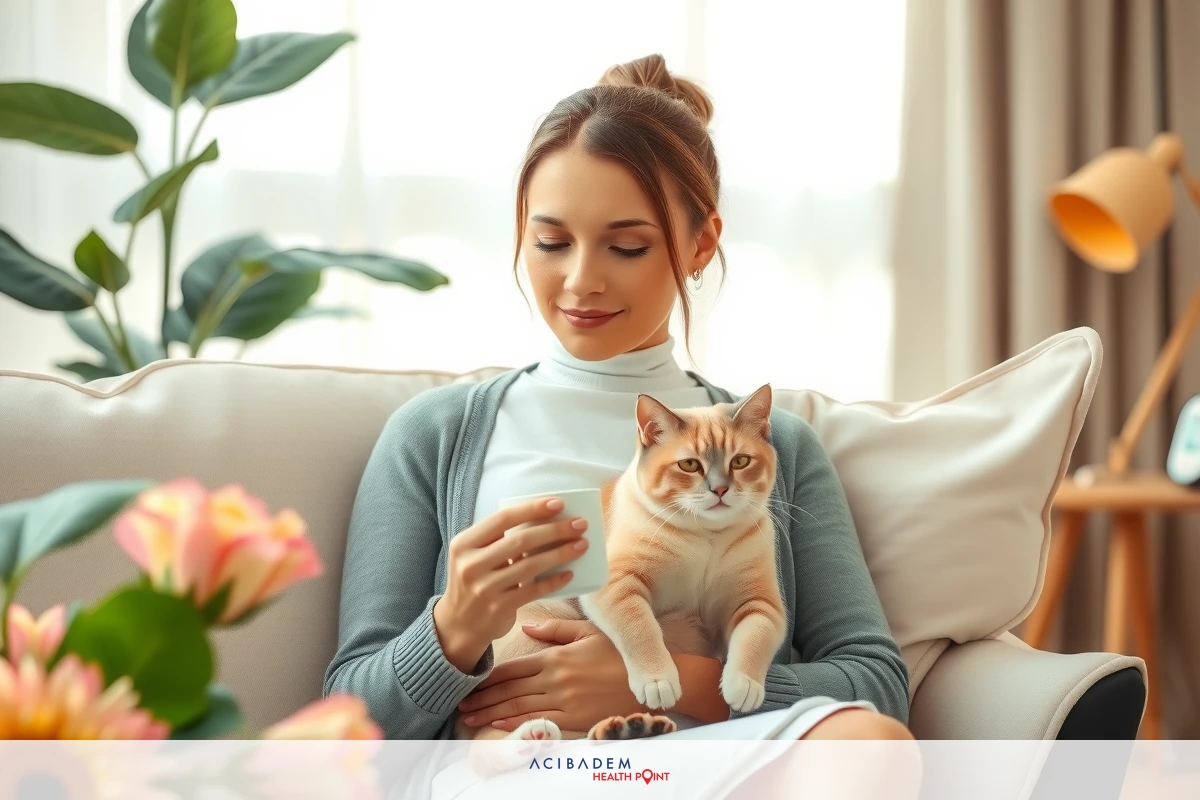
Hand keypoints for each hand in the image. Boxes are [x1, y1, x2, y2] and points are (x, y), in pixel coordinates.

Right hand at [432, 498, 590, 672]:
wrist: (458, 625)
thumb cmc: (473, 582)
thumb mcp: (473, 556)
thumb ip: (496, 539)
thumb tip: (541, 518)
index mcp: (464, 544)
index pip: (503, 519)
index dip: (532, 509)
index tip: (558, 503)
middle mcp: (471, 565)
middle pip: (520, 540)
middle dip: (555, 530)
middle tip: (579, 524)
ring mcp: (484, 588)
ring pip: (530, 565)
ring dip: (560, 553)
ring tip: (581, 545)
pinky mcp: (498, 608)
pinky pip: (533, 591)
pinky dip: (554, 581)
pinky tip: (570, 574)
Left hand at [456, 618, 644, 731]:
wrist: (650, 679)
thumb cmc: (619, 654)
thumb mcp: (588, 632)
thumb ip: (555, 631)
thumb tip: (525, 626)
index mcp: (556, 657)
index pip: (513, 668)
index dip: (488, 677)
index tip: (468, 681)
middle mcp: (556, 680)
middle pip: (510, 691)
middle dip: (483, 699)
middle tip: (459, 704)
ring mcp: (565, 702)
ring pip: (520, 709)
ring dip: (492, 714)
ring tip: (471, 718)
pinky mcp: (576, 719)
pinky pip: (540, 723)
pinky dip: (517, 726)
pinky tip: (499, 727)